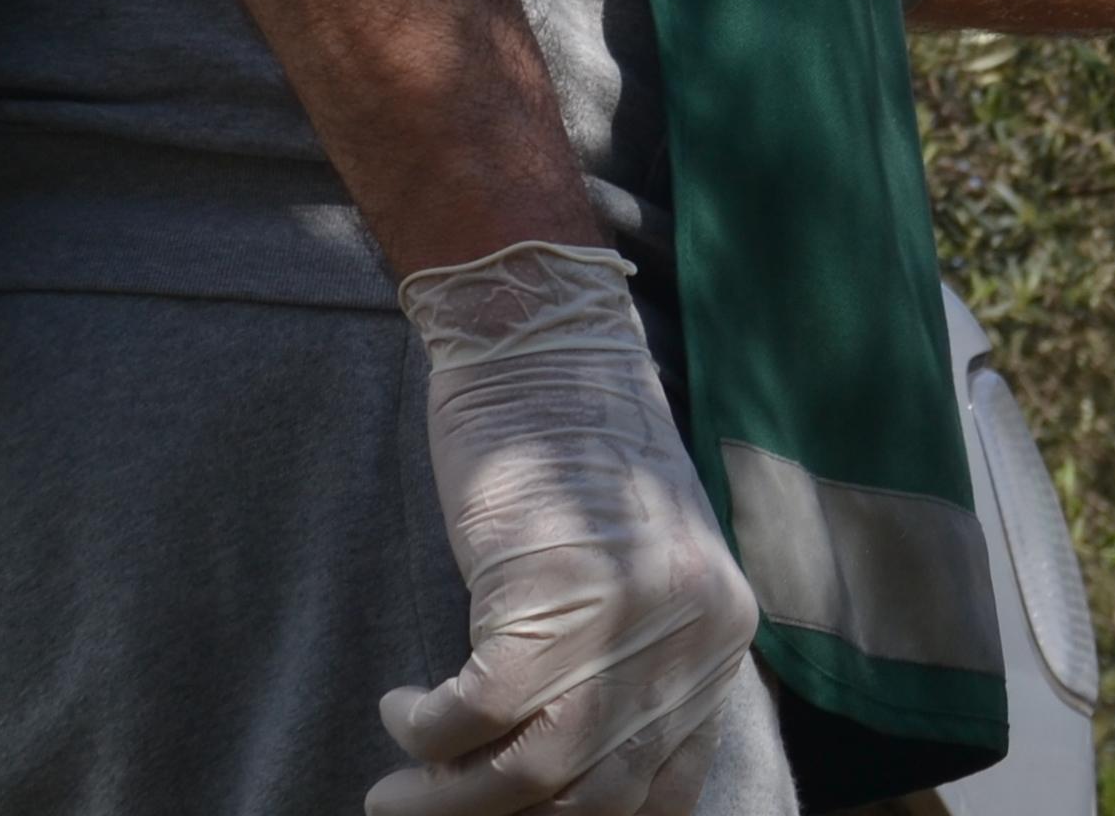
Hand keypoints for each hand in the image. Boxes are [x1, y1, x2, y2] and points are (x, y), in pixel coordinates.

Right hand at [376, 241, 758, 815]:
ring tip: (393, 796)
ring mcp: (627, 619)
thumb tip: (570, 780)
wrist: (547, 346)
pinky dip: (425, 730)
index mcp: (722, 636)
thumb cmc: (573, 456)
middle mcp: (693, 638)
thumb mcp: (636, 569)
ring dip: (447, 800)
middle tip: (430, 814)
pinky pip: (475, 712)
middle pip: (597, 797)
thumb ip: (632, 662)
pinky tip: (400, 712)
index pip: (666, 789)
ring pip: (535, 775)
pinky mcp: (549, 592)